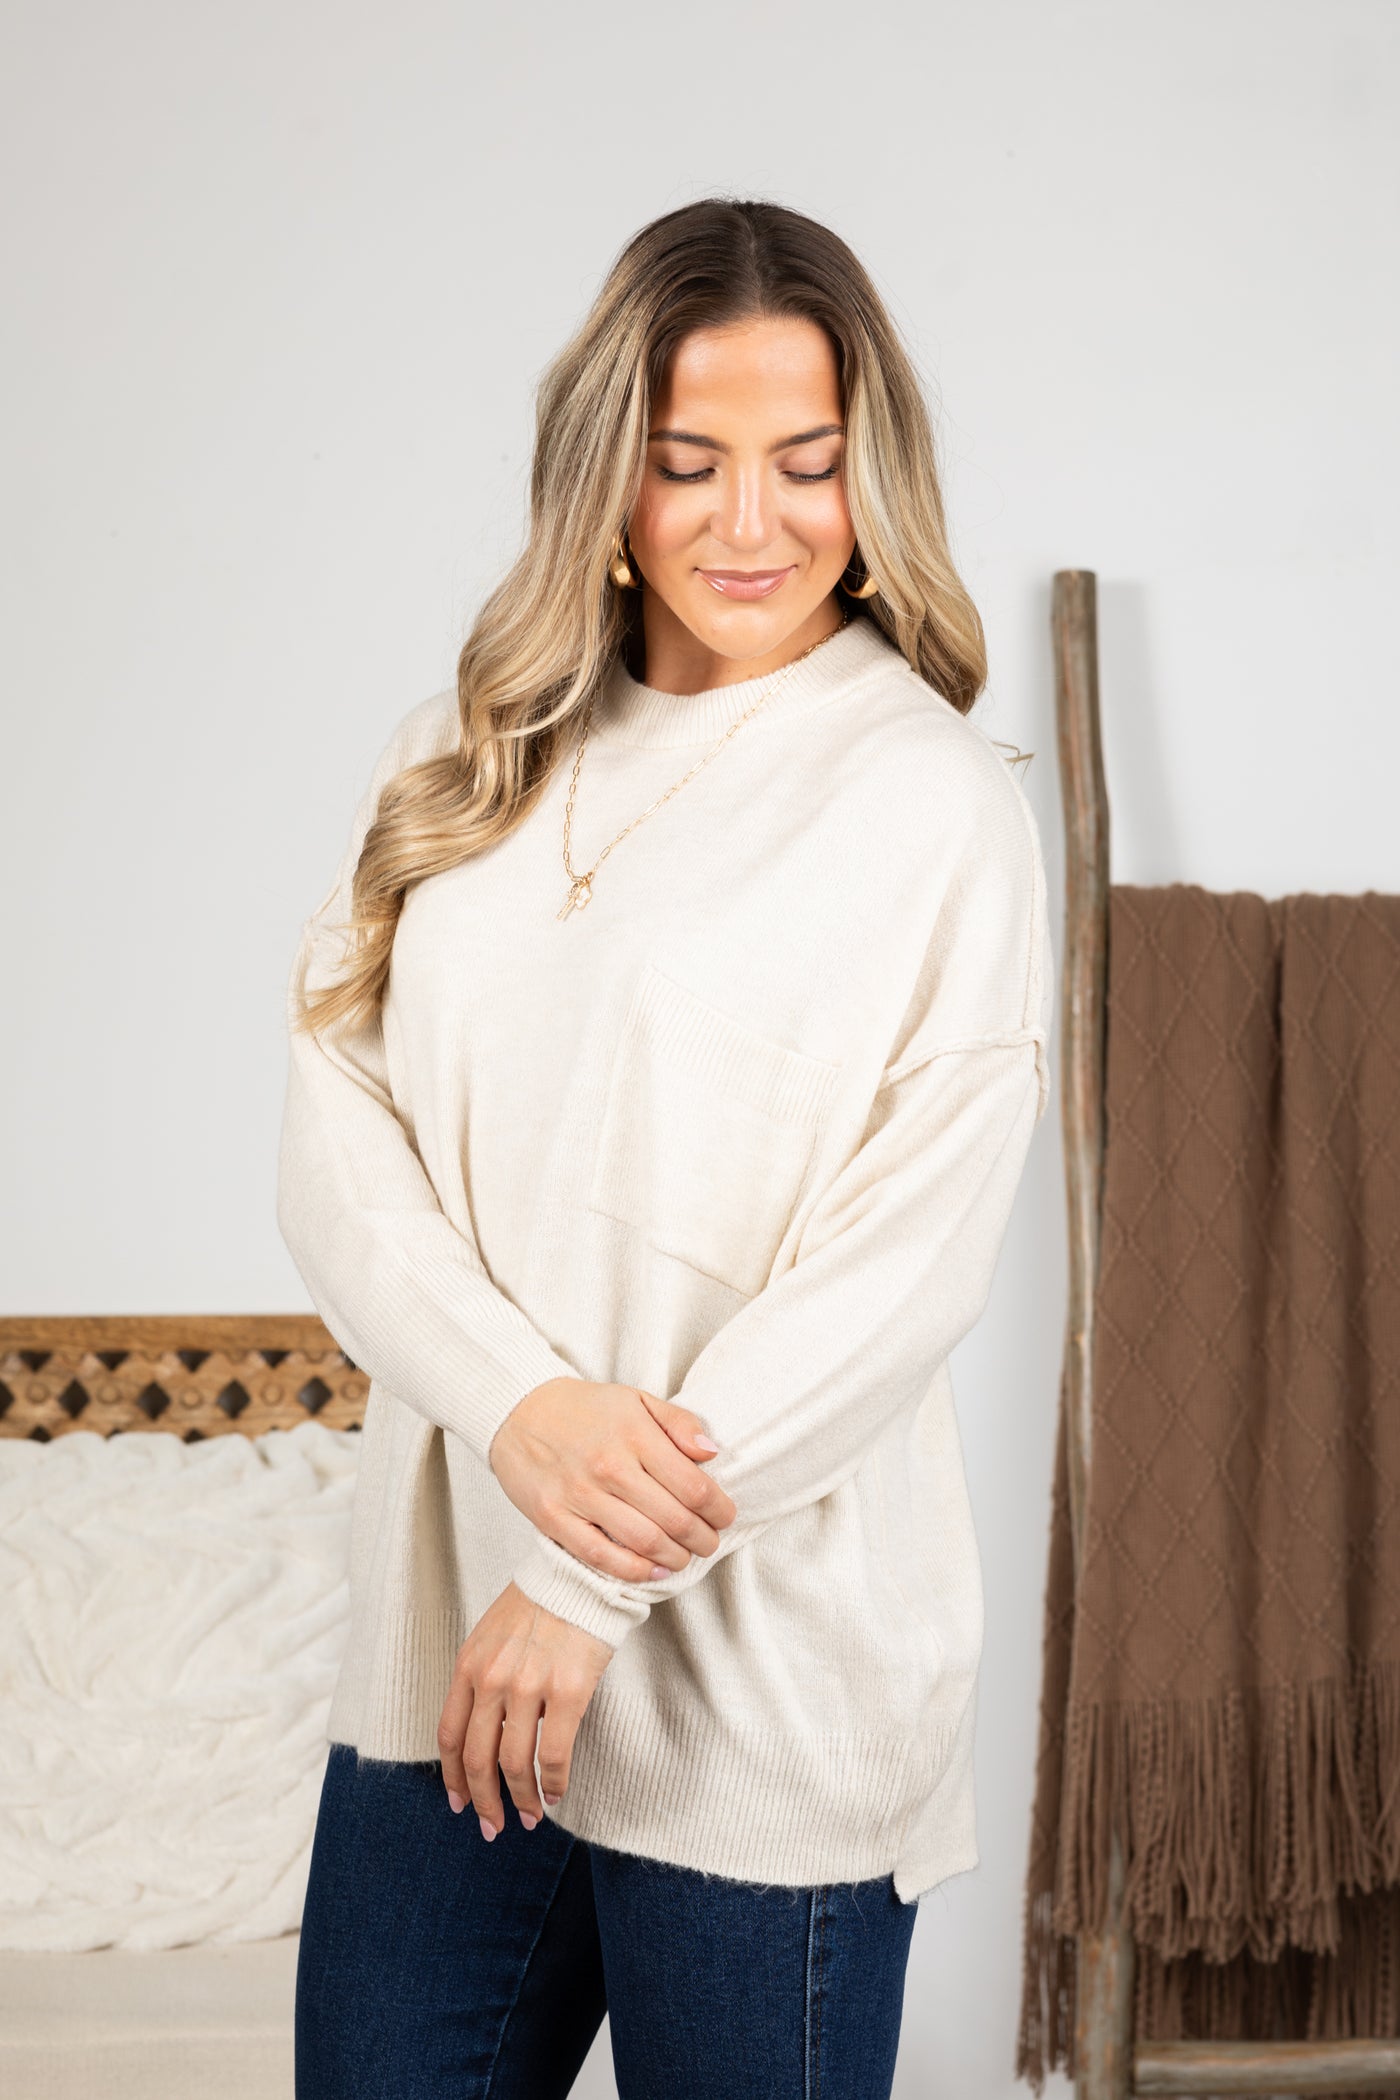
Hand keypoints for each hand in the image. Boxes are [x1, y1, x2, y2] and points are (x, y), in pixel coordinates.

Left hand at [438, 1580, 612, 1836]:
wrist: (582, 1573)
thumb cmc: (541, 1603)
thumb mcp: (494, 1635)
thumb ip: (482, 1677)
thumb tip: (483, 1730)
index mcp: (469, 1664)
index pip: (449, 1735)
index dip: (452, 1777)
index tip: (458, 1803)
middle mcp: (492, 1678)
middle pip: (476, 1758)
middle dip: (481, 1801)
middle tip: (492, 1826)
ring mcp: (529, 1685)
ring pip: (513, 1763)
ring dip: (520, 1799)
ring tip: (528, 1816)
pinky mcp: (568, 1691)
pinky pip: (553, 1754)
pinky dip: (552, 1783)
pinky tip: (555, 1793)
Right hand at [488, 1377, 736, 1581]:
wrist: (518, 1411)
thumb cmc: (585, 1409)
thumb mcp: (636, 1399)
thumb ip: (678, 1423)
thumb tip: (711, 1453)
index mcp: (634, 1435)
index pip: (693, 1486)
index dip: (718, 1509)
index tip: (725, 1516)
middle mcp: (609, 1466)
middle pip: (673, 1519)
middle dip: (702, 1539)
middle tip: (710, 1543)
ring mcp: (579, 1494)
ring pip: (643, 1541)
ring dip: (674, 1557)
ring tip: (684, 1557)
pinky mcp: (554, 1518)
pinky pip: (601, 1556)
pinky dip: (633, 1570)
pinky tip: (651, 1570)